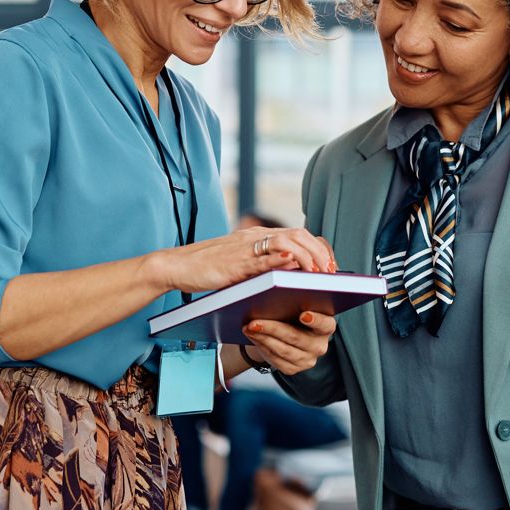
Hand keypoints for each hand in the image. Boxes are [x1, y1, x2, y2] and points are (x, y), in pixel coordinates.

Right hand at [141, 226, 336, 295]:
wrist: (178, 266)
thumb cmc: (210, 270)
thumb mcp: (244, 267)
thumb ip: (267, 266)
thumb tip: (296, 272)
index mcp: (260, 237)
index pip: (299, 235)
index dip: (319, 249)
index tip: (331, 267)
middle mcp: (257, 237)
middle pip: (300, 235)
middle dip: (320, 253)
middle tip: (331, 272)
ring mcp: (248, 246)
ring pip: (288, 241)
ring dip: (308, 256)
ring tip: (319, 274)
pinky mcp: (237, 260)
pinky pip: (265, 255)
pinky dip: (283, 260)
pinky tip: (295, 269)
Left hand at [243, 311, 336, 374]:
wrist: (288, 335)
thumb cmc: (293, 315)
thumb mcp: (298, 307)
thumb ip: (294, 302)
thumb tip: (273, 299)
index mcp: (326, 327)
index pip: (325, 324)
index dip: (315, 320)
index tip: (303, 314)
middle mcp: (319, 346)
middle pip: (295, 337)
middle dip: (272, 328)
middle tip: (254, 322)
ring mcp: (307, 360)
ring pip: (282, 350)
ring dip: (262, 338)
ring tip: (248, 328)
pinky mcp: (293, 369)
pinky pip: (275, 359)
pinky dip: (262, 347)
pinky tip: (253, 337)